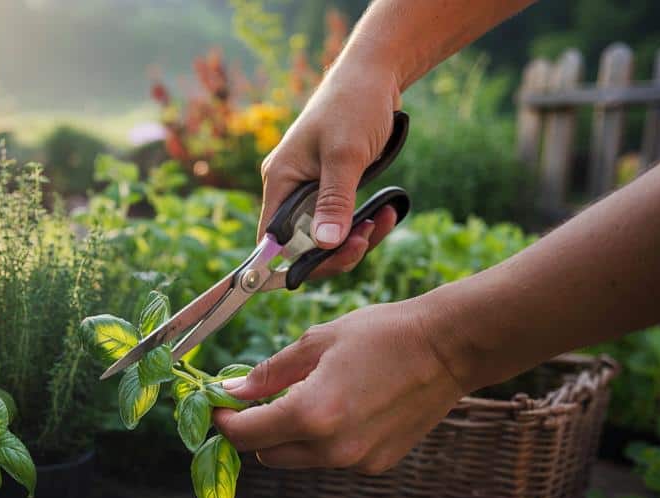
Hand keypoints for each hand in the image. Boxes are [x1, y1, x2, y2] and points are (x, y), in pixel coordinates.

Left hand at [211, 298, 465, 473]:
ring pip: (298, 459)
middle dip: (255, 429)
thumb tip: (232, 391)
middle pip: (267, 454)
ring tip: (309, 395)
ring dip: (290, 435)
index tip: (219, 405)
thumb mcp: (316, 342)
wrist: (448, 348)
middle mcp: (331, 449)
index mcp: (311, 415)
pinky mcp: (377, 464)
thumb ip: (269, 373)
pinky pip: (331, 458)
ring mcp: (356, 462)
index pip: (246, 435)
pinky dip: (324, 440)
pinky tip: (345, 406)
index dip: (224, 421)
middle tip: (257, 398)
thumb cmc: (382, 334)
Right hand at [259, 61, 402, 278]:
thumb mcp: (346, 156)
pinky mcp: (332, 187)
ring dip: (355, 238)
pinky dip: (363, 224)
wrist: (375, 75)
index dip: (296, 258)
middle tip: (365, 239)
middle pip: (302, 243)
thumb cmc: (354, 104)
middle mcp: (290, 188)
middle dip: (336, 249)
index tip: (332, 259)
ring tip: (382, 222)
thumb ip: (334, 202)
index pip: (273, 238)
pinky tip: (385, 212)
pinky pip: (342, 220)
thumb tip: (324, 245)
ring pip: (326, 235)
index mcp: (280, 180)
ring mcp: (311, 188)